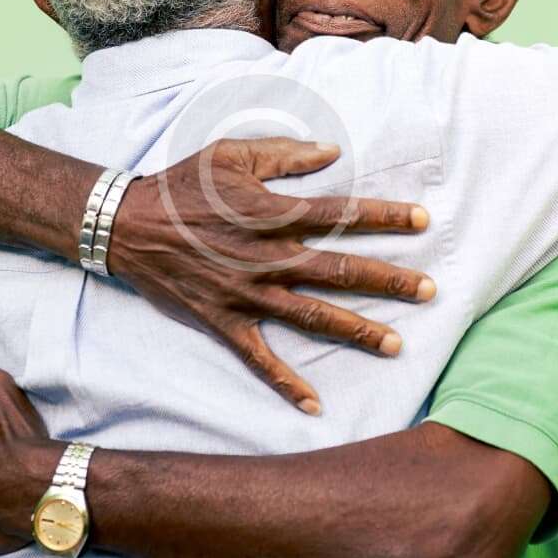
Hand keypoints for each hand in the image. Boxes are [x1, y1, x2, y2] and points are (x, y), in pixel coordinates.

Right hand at [110, 137, 434, 413]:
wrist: (128, 226)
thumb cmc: (183, 185)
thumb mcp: (230, 154)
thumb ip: (284, 154)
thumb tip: (333, 152)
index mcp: (269, 212)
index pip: (339, 214)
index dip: (384, 216)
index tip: (423, 220)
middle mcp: (265, 256)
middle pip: (338, 271)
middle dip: (388, 280)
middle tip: (429, 291)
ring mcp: (245, 294)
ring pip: (311, 316)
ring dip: (356, 330)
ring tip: (397, 342)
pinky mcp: (224, 321)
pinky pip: (259, 358)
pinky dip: (285, 383)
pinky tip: (314, 404)